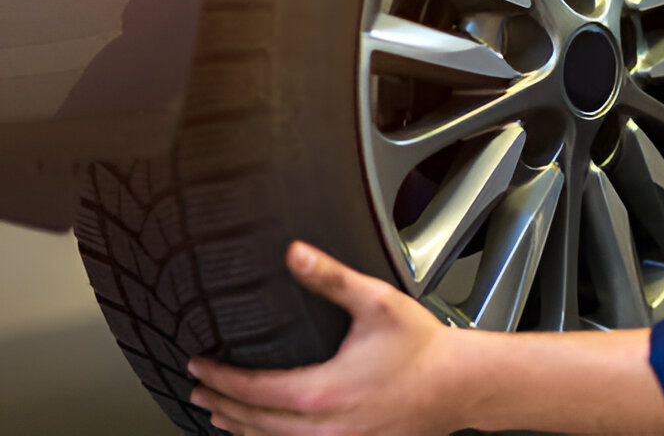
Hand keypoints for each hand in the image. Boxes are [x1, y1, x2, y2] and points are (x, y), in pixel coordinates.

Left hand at [187, 241, 461, 435]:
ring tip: (218, 414)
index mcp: (320, 393)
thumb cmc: (421, 346)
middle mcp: (323, 429)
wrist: (459, 385)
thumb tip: (295, 253)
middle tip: (197, 389)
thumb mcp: (376, 302)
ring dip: (240, 429)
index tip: (197, 364)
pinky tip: (265, 431)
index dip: (219, 377)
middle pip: (253, 423)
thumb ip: (331, 277)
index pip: (251, 391)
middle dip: (220, 405)